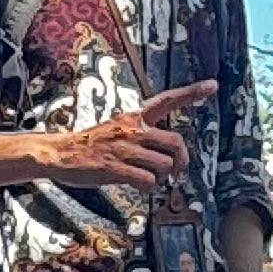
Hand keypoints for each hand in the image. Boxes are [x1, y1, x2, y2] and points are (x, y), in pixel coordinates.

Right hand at [54, 79, 218, 193]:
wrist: (60, 153)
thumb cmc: (92, 144)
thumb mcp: (117, 128)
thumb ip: (142, 135)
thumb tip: (166, 155)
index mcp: (134, 117)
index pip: (167, 100)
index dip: (191, 92)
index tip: (212, 85)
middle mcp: (132, 129)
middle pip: (176, 142)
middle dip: (181, 161)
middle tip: (175, 171)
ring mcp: (123, 148)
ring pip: (164, 165)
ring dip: (161, 177)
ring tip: (149, 178)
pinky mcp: (114, 167)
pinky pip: (146, 179)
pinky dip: (148, 186)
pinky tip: (138, 185)